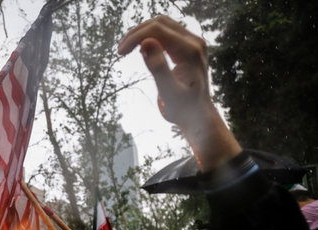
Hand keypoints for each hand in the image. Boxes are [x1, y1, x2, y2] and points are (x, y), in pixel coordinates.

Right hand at [118, 16, 240, 170]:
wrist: (197, 117)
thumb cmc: (183, 109)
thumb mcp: (169, 93)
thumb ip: (159, 67)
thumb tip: (146, 42)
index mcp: (191, 50)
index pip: (158, 30)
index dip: (136, 36)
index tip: (120, 52)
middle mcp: (194, 42)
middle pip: (160, 23)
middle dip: (137, 33)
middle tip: (120, 51)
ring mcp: (191, 43)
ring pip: (162, 25)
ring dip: (142, 33)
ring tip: (126, 49)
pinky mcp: (186, 48)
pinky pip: (165, 33)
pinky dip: (149, 37)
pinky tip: (139, 50)